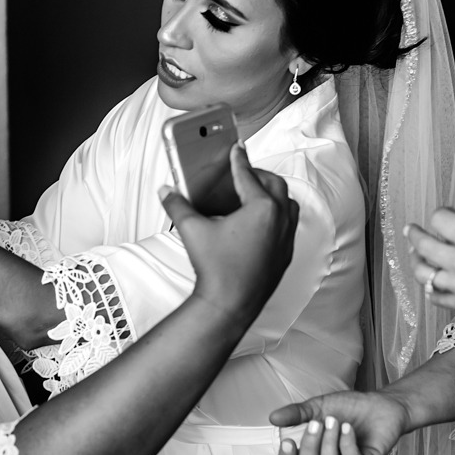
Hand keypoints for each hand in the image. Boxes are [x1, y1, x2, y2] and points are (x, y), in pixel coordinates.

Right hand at [161, 144, 298, 321]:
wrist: (230, 305)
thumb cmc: (216, 269)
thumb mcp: (192, 230)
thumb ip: (178, 205)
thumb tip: (166, 191)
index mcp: (261, 208)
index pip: (247, 175)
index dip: (239, 159)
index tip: (237, 149)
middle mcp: (279, 220)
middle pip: (274, 184)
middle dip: (258, 174)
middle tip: (242, 171)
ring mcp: (285, 238)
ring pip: (288, 204)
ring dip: (273, 193)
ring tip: (254, 193)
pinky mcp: (285, 254)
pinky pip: (288, 224)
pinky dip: (277, 214)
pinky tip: (260, 221)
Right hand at [267, 390, 408, 454]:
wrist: (381, 404)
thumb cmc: (349, 408)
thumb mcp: (318, 407)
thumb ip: (296, 414)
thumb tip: (272, 418)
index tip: (288, 442)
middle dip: (309, 449)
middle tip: (316, 424)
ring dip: (329, 445)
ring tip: (335, 421)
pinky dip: (347, 444)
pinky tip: (347, 428)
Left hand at [406, 208, 454, 330]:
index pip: (441, 221)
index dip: (441, 213)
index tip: (445, 213)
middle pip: (423, 246)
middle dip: (414, 234)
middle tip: (411, 229)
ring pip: (423, 274)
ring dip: (416, 262)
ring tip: (415, 255)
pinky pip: (436, 298)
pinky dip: (431, 289)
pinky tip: (431, 283)